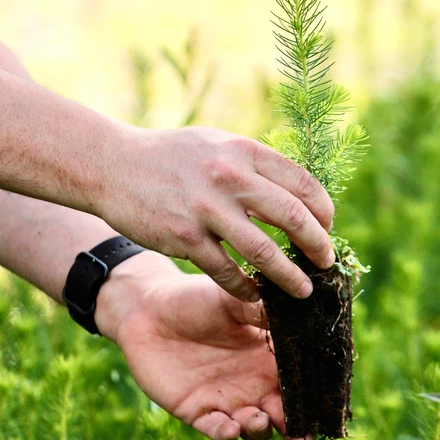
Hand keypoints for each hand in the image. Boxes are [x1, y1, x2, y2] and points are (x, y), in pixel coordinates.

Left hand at [96, 252, 313, 439]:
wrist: (149, 309)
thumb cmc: (196, 298)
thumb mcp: (233, 298)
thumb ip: (264, 309)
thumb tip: (303, 307)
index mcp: (270, 356)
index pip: (301, 380)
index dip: (316, 394)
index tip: (327, 403)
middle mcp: (255, 383)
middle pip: (285, 413)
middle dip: (297, 428)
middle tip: (301, 434)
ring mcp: (229, 400)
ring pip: (256, 428)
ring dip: (262, 431)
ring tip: (259, 420)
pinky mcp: (199, 411)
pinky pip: (218, 430)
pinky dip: (227, 433)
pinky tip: (230, 427)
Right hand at [98, 125, 334, 300]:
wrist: (112, 165)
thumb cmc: (172, 156)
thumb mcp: (217, 144)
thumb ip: (254, 164)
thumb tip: (297, 194)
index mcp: (244, 151)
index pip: (304, 183)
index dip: (324, 211)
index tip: (327, 228)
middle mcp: (230, 177)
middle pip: (293, 217)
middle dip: (318, 246)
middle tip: (326, 263)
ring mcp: (207, 209)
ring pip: (265, 253)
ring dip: (291, 278)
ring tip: (303, 291)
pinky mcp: (185, 238)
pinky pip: (228, 273)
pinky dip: (247, 288)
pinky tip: (255, 295)